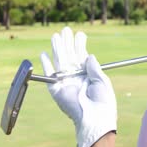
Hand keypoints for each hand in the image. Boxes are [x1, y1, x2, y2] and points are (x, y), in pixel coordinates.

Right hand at [40, 27, 116, 146]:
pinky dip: (46, 64)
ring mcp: (66, 83)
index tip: (80, 34)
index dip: (80, 45)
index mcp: (87, 75)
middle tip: (66, 29)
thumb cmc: (102, 101)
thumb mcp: (101, 80)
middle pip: (69, 56)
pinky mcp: (56, 90)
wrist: (95, 117)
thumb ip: (94, 67)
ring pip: (59, 62)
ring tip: (56, 35)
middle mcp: (76, 77)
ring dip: (57, 48)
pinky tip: (44, 53)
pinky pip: (49, 75)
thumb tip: (89, 55)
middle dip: (67, 43)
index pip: (81, 57)